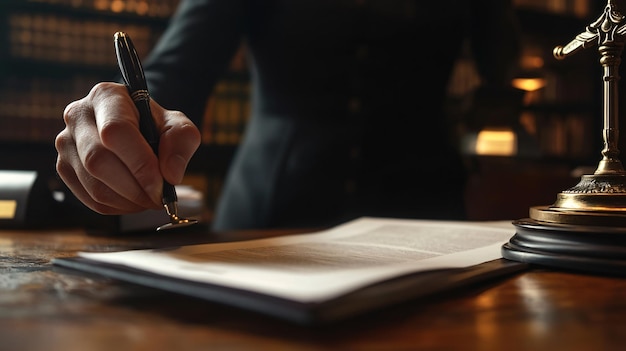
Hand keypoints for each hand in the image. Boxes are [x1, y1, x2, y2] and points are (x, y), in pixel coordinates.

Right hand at [55, 82, 200, 214]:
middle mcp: (78, 116)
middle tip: (159, 198)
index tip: (161, 186)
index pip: (115, 132)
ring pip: (94, 185)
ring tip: (149, 199)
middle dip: (134, 188)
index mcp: (106, 97)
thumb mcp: (178, 125)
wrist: (137, 131)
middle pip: (98, 161)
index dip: (139, 164)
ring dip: (128, 201)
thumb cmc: (156, 126)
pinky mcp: (65, 168)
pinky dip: (117, 207)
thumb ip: (181, 143)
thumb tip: (170, 175)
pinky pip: (89, 199)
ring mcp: (66, 143)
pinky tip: (134, 200)